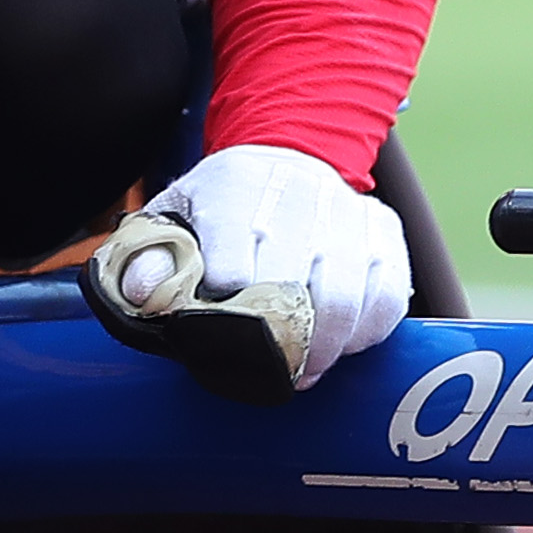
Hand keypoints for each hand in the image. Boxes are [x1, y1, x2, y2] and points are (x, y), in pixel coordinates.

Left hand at [144, 143, 409, 388]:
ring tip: (302, 372)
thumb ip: (148, 256)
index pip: (232, 271)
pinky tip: (341, 345)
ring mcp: (346, 210)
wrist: (287, 158)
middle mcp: (296, 192)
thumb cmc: (221, 204)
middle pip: (290, 293)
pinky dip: (365, 334)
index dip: (223, 319)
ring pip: (343, 302)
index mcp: (233, 188)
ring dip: (322, 352)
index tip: (216, 340)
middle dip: (275, 348)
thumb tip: (145, 293)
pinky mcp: (383, 230)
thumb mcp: (171, 218)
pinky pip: (387, 297)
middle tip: (265, 374)